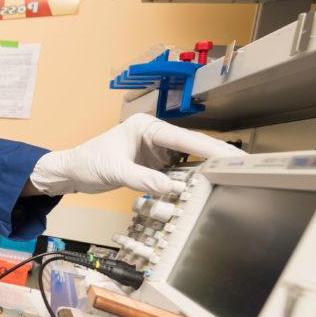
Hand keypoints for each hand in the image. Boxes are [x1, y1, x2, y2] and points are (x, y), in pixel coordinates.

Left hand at [29, 114, 243, 195]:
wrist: (72, 171)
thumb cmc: (88, 162)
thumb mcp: (113, 170)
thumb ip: (141, 178)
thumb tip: (169, 188)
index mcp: (147, 127)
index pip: (184, 137)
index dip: (210, 148)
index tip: (231, 158)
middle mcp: (156, 136)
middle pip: (192, 147)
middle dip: (216, 159)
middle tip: (243, 170)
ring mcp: (157, 152)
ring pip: (188, 161)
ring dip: (205, 171)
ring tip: (231, 181)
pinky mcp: (155, 166)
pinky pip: (177, 173)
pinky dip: (189, 182)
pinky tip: (205, 189)